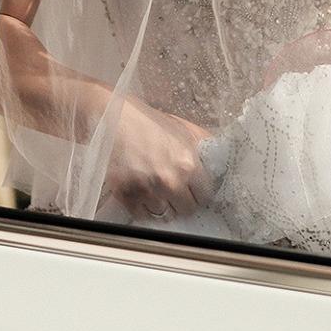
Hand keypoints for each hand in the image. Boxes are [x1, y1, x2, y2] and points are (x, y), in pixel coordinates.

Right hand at [104, 98, 212, 221]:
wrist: (112, 116)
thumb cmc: (147, 120)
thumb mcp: (182, 127)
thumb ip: (202, 145)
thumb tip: (218, 160)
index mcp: (187, 162)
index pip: (205, 195)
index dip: (199, 191)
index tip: (194, 189)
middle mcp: (170, 180)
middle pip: (186, 209)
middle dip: (182, 200)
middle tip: (175, 190)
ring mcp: (147, 190)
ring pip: (164, 215)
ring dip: (162, 204)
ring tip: (155, 188)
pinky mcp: (126, 195)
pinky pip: (142, 215)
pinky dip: (142, 207)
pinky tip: (141, 191)